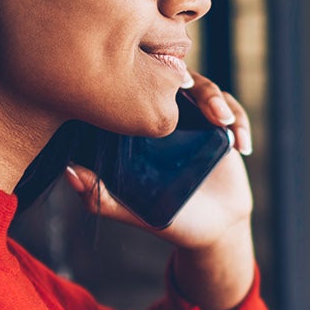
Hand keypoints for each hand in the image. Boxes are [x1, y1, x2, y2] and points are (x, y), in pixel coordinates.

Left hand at [63, 70, 254, 250]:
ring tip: (224, 125)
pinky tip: (241, 147)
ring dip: (218, 101)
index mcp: (139, 129)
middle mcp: (166, 118)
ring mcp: (195, 119)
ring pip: (206, 89)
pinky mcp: (221, 126)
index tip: (159, 96)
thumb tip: (68, 171)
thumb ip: (102, 197)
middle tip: (198, 99)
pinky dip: (238, 122)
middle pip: (175, 80)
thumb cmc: (171, 219)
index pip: (138, 91)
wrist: (215, 230)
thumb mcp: (135, 211)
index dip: (147, 83)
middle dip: (192, 86)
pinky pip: (231, 110)